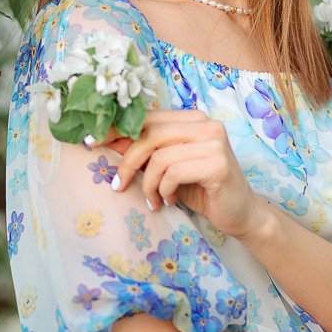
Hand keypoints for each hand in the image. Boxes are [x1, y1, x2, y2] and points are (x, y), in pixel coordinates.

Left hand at [87, 109, 263, 240]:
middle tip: (118, 186)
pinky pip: (173, 173)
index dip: (117, 128)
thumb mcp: (167, 167)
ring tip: (153, 200)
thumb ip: (144, 151)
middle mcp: (206, 123)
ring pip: (159, 156)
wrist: (240, 214)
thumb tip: (107, 137)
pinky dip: (164, 191)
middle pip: (149, 134)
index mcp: (193, 119)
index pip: (147, 116)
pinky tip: (170, 201)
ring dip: (148, 185)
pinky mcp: (218, 163)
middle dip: (127, 162)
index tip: (92, 142)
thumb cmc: (202, 190)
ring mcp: (215, 141)